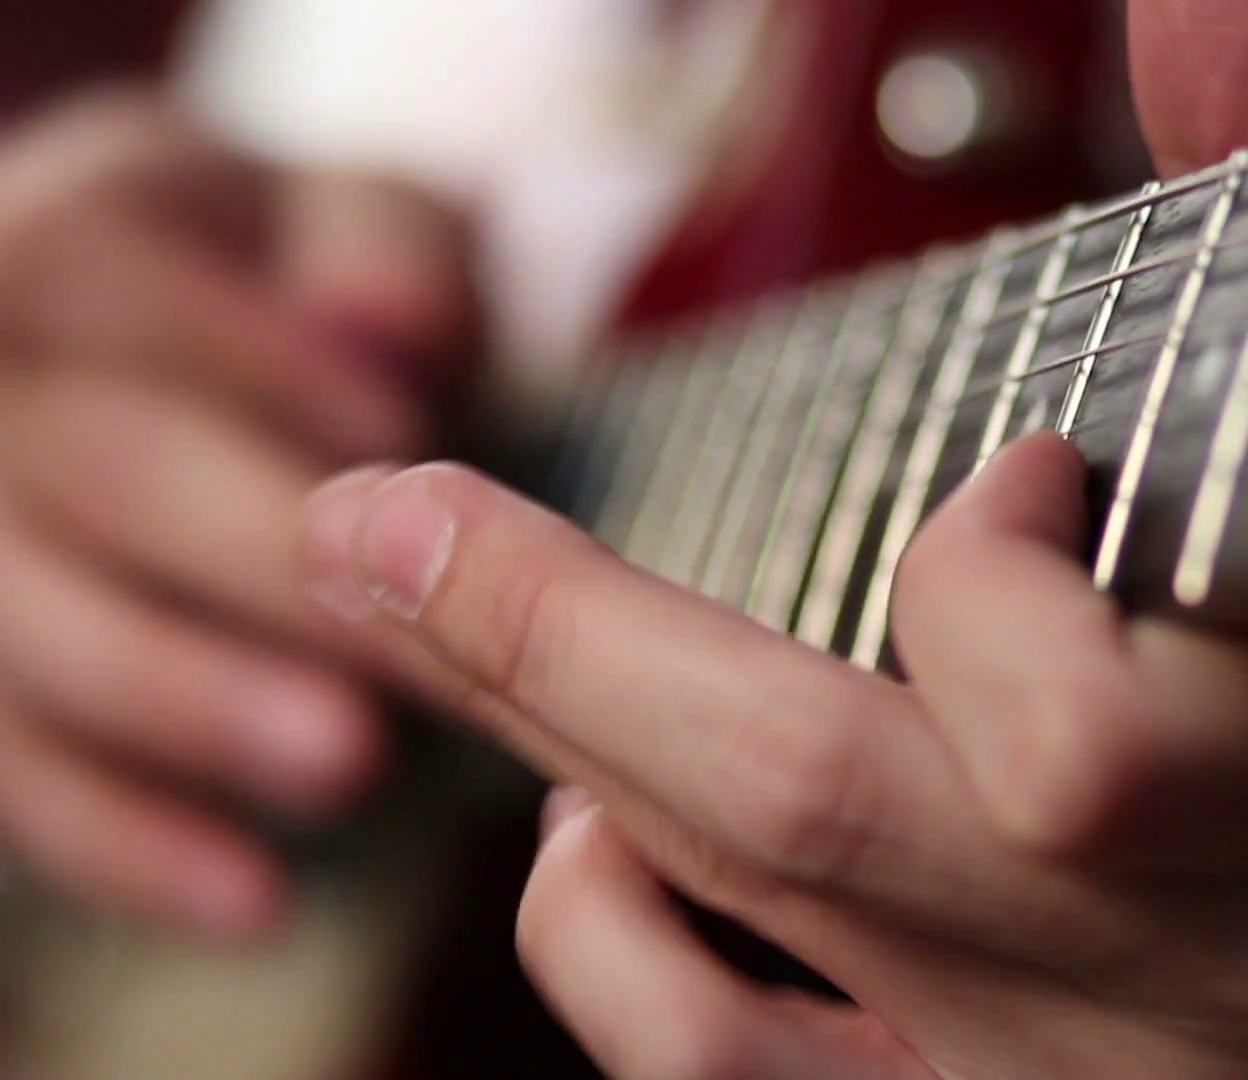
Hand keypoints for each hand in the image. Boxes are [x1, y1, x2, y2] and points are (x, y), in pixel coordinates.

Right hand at [0, 89, 473, 937]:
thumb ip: (384, 251)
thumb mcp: (362, 223)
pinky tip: (256, 902)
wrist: (217, 340)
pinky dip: (122, 840)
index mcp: (60, 236)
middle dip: (254, 564)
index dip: (255, 362)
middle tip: (413, 653)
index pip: (111, 284)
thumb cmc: (310, 286)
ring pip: (22, 633)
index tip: (403, 438)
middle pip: (88, 469)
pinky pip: (6, 767)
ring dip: (184, 707)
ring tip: (349, 771)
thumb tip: (387, 329)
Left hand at [298, 432, 1247, 1078]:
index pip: (1074, 730)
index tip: (1016, 476)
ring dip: (564, 770)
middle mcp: (1216, 985)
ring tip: (485, 647)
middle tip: (385, 518)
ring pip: (732, 966)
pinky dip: (612, 955)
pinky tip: (605, 844)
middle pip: (820, 819)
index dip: (977, 570)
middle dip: (559, 639)